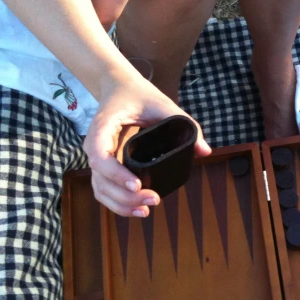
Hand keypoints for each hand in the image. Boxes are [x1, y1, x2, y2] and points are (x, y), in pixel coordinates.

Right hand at [83, 70, 210, 216]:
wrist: (120, 88)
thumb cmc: (139, 95)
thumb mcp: (162, 104)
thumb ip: (185, 124)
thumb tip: (205, 150)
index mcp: (102, 128)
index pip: (101, 157)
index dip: (116, 174)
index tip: (137, 185)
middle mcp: (95, 146)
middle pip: (101, 179)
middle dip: (125, 196)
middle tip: (153, 200)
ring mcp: (98, 158)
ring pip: (101, 190)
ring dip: (121, 205)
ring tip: (146, 210)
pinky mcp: (105, 167)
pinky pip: (105, 190)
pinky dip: (117, 203)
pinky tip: (138, 210)